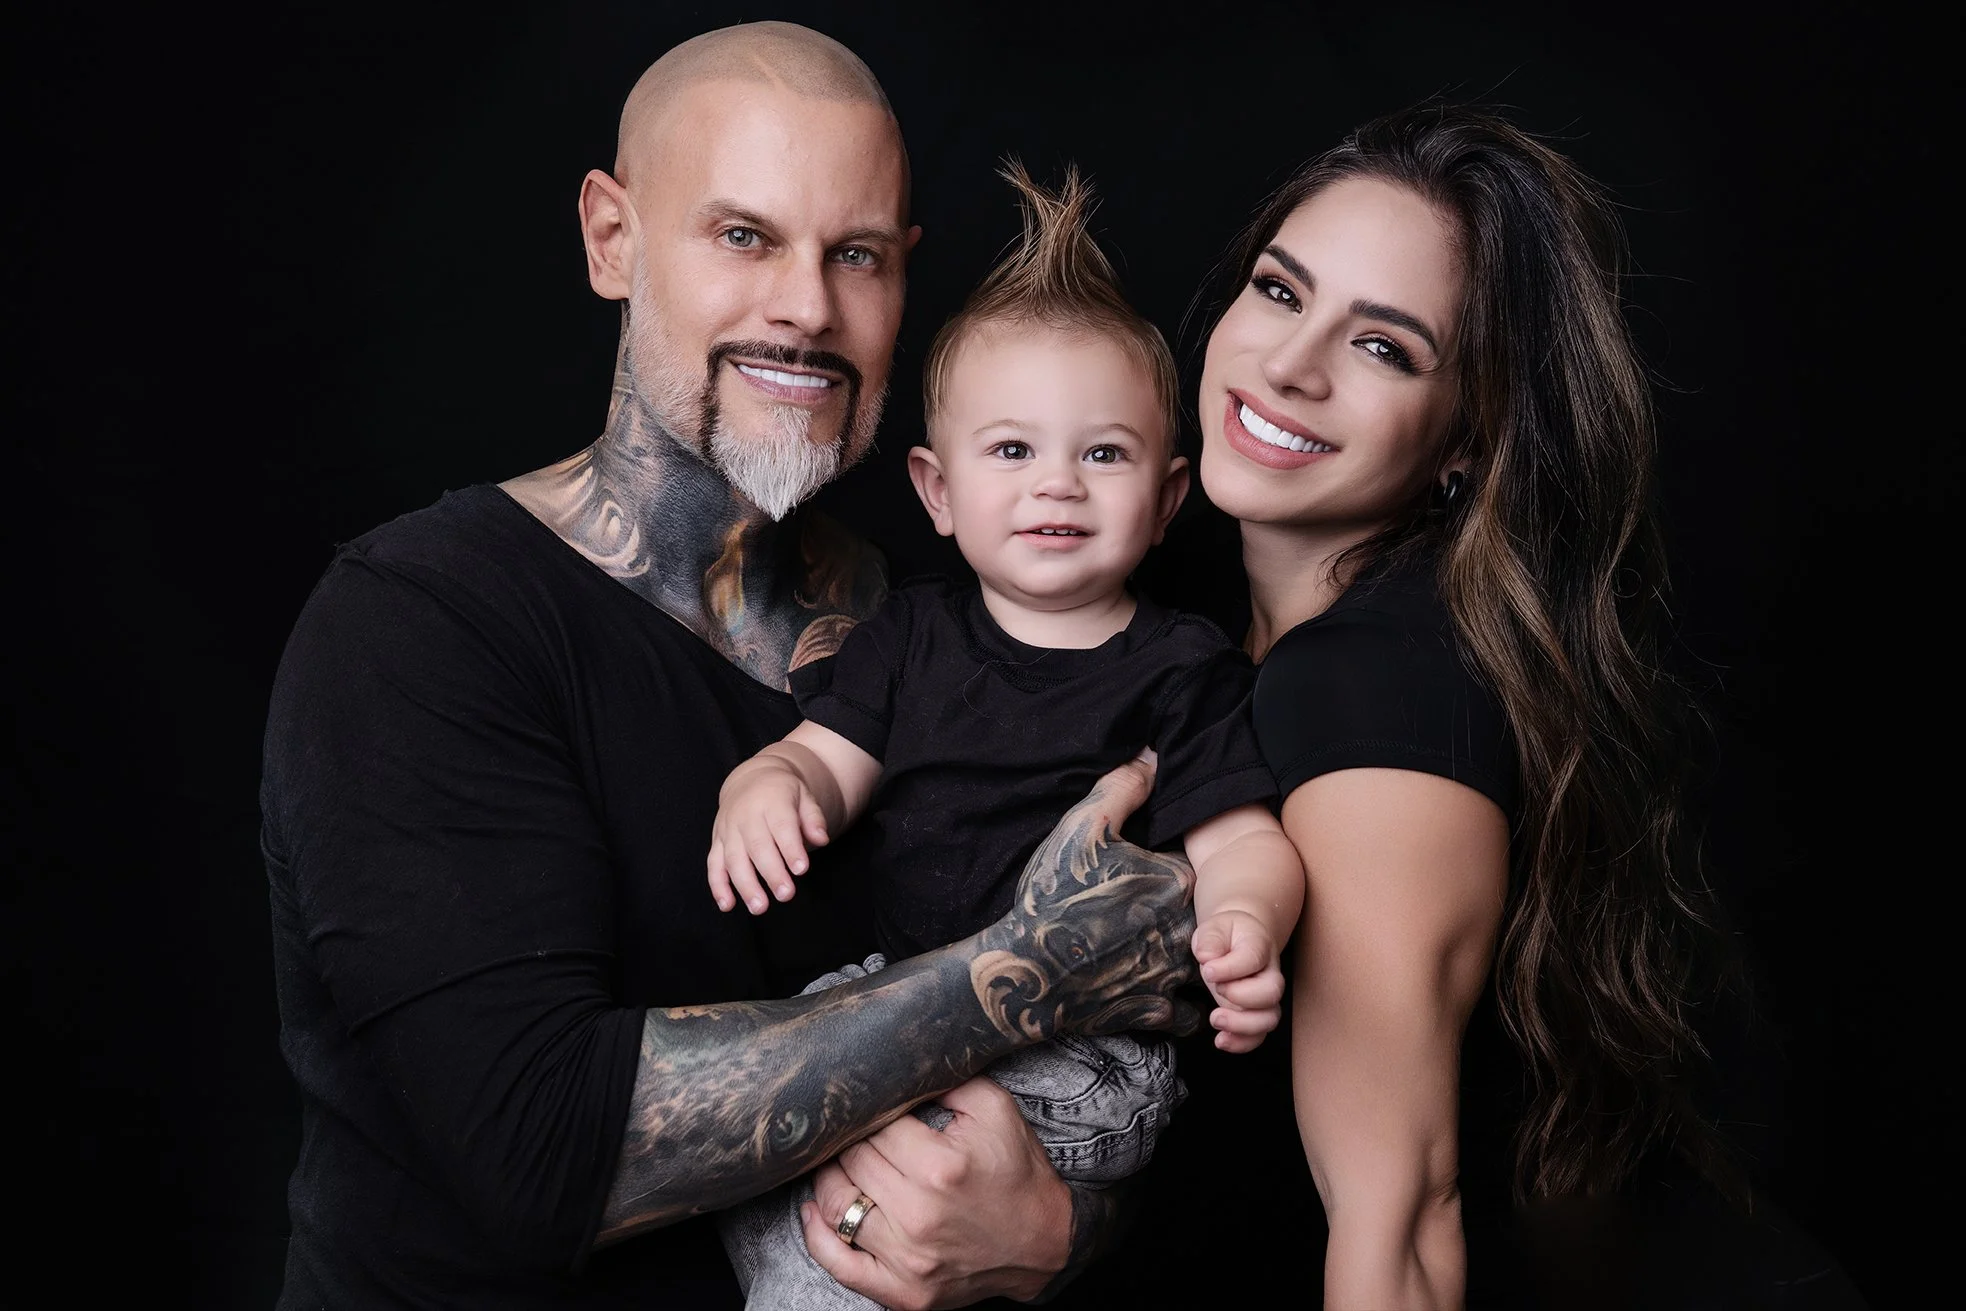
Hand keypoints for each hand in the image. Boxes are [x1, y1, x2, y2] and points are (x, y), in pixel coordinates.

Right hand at [706, 756, 828, 913]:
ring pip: (734, 858)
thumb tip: (821, 839)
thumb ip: (814, 818)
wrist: (751, 779)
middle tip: (786, 895)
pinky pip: (714, 864)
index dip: (791, 848)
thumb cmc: (783, 794)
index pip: (782, 826)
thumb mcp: (804, 797)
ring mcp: (728, 829)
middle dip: (771, 873)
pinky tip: (728, 905)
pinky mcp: (716, 841)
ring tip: (759, 907)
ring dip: (745, 885)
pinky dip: (718, 886)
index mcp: (771, 801)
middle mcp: (745, 815)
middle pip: (757, 846)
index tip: (801, 869)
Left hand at [799, 1077, 1070, 1308]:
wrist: (1044, 1241)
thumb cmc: (1017, 1171)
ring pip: (836, 1206)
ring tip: (836, 1161)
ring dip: (829, 1178)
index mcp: (940, 1167)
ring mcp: (908, 1260)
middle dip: (850, 1140)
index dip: (871, 1112)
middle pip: (852, 1162)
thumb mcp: (996, 1109)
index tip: (872, 1106)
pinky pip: (840, 1265)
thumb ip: (948, 1079)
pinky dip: (817, 1236)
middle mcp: (920, 1216)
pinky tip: (814, 1210)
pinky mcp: (903, 1292)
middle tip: (854, 1129)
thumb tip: (900, 1067)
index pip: (874, 1127)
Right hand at [972, 750, 1201, 1043]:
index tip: (1155, 872)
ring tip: (1163, 952)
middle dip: (1191, 915)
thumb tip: (1153, 756)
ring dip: (1196, 962)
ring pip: (1209, 968)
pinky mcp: (1155, 1011)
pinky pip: (1188, 1012)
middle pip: (1212, 918)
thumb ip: (1124, 786)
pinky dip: (1179, 1003)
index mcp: (1178, 881)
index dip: (1180, 867)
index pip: (1205, 868)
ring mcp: (1174, 974)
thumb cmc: (1054, 894)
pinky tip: (1158, 988)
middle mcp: (1187, 929)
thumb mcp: (1082, 827)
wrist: (1025, 973)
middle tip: (1154, 912)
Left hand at [1191, 908, 1283, 1052]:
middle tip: (1217, 989)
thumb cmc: (1226, 935)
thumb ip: (1210, 939)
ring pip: (1269, 1019)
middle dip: (1242, 997)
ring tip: (1215, 1019)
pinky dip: (1241, 1044)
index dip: (1230, 968)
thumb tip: (1206, 957)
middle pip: (1272, 992)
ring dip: (1242, 1026)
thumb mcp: (1214, 927)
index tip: (1207, 969)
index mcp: (1259, 945)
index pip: (1253, 958)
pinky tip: (1221, 1040)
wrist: (1240, 940)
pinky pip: (1258, 1036)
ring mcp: (1264, 998)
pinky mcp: (1255, 1015)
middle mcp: (1269, 974)